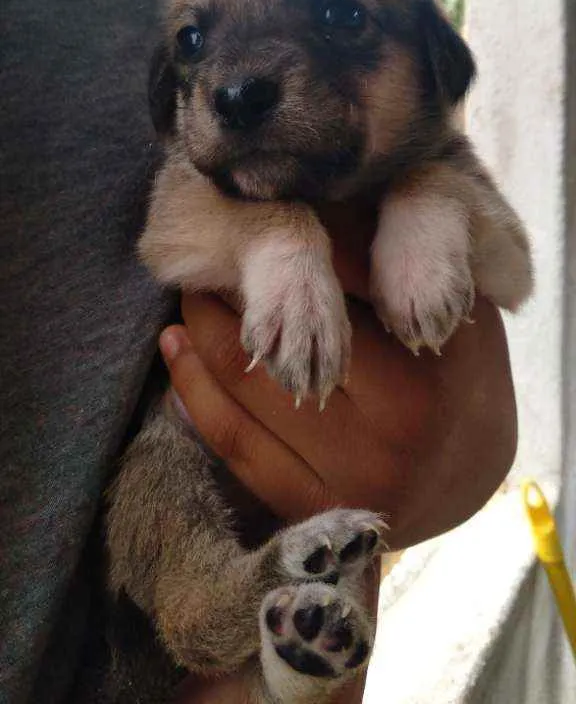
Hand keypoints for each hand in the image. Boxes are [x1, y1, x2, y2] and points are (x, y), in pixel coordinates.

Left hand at [160, 201, 515, 547]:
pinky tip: (178, 344)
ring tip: (194, 290)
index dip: (304, 233)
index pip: (349, 275)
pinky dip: (193, 385)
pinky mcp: (305, 505)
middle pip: (288, 330)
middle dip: (245, 279)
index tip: (276, 204)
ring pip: (247, 383)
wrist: (464, 478)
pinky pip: (230, 439)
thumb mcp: (461, 310)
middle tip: (221, 247)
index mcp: (436, 363)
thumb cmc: (460, 376)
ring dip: (205, 325)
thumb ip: (414, 259)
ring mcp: (348, 473)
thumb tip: (331, 199)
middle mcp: (395, 425)